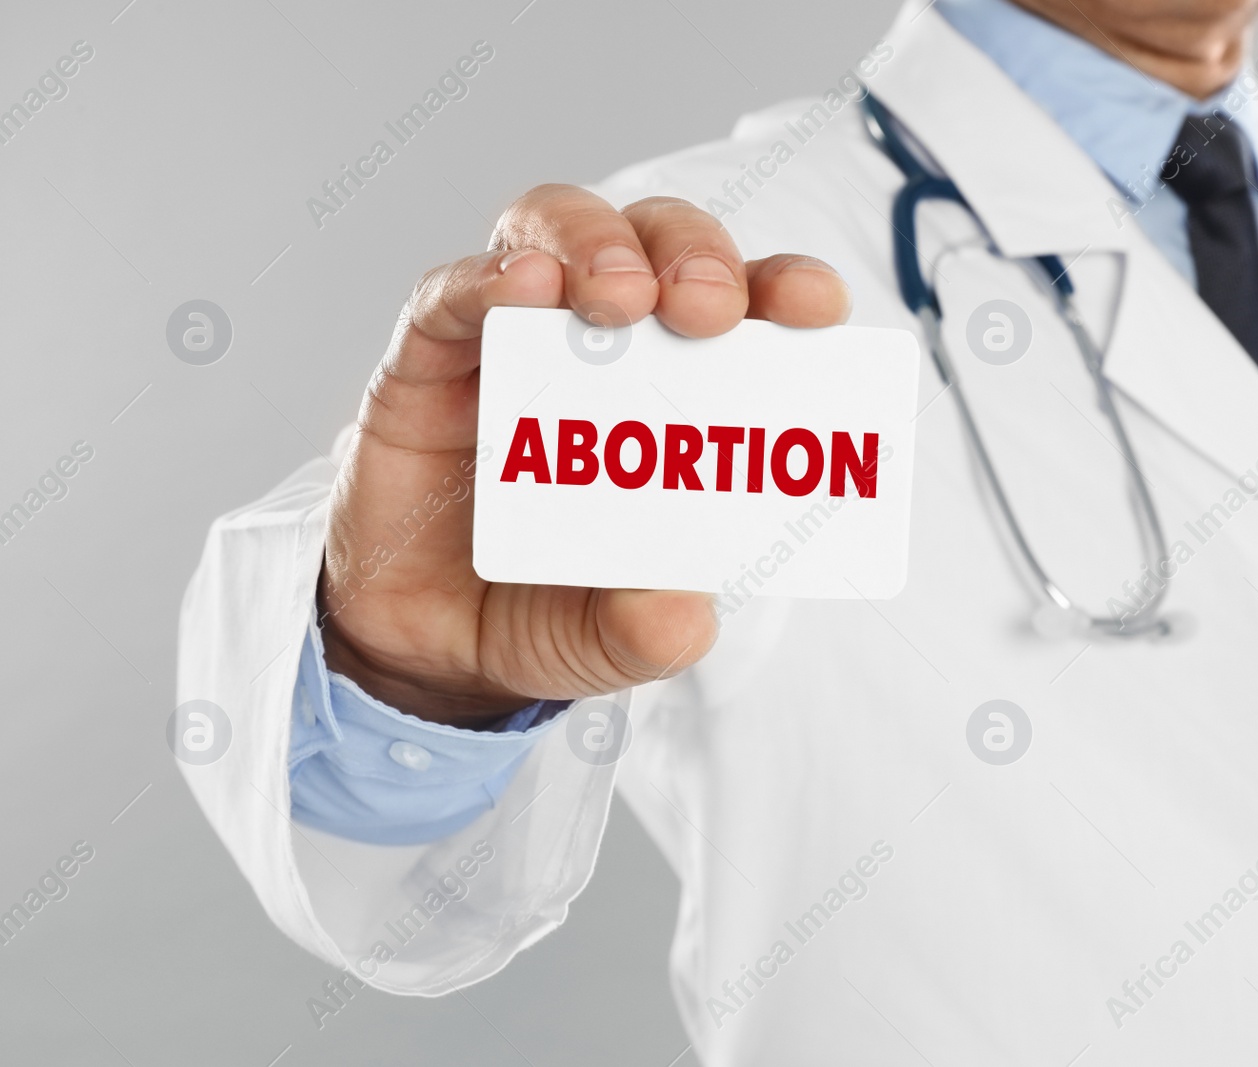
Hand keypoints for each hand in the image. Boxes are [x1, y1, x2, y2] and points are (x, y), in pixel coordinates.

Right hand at [318, 186, 850, 726]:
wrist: (430, 643)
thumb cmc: (550, 610)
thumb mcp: (614, 641)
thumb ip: (654, 631)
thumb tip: (684, 607)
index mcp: (686, 392)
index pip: (749, 309)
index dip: (787, 288)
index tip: (817, 308)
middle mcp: (607, 343)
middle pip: (660, 243)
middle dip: (694, 255)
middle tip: (707, 307)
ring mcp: (515, 338)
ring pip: (557, 231)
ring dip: (597, 246)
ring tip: (618, 297)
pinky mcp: (425, 357)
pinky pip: (447, 294)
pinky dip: (483, 280)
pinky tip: (519, 288)